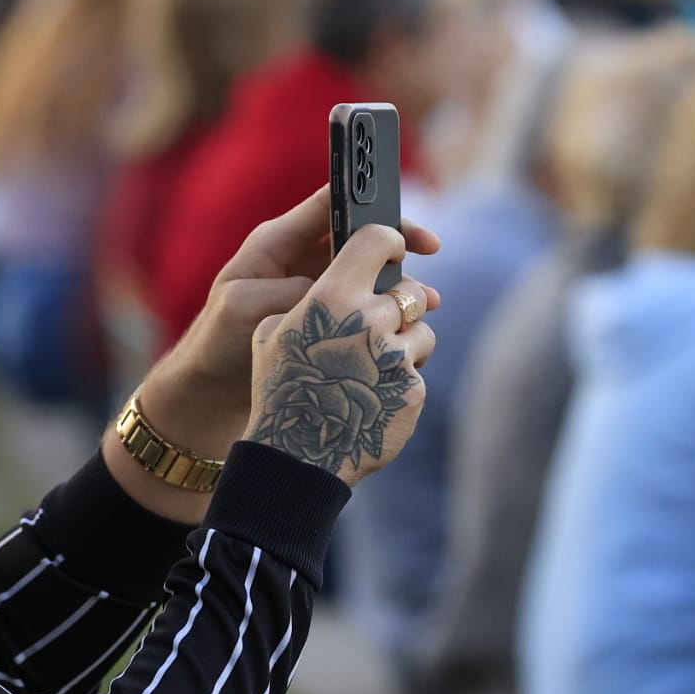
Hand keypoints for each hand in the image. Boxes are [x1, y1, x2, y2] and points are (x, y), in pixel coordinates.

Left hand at [141, 186, 438, 462]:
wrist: (208, 397)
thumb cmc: (216, 345)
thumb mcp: (245, 307)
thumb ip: (292, 289)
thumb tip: (337, 288)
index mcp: (277, 244)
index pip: (332, 204)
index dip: (374, 206)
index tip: (407, 228)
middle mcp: (300, 263)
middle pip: (359, 239)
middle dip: (398, 248)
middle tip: (429, 260)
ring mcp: (314, 294)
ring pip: (368, 277)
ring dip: (399, 288)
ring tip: (425, 307)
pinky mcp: (324, 326)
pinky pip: (365, 312)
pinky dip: (389, 319)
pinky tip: (405, 335)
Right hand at [244, 222, 437, 485]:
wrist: (297, 454)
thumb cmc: (279, 388)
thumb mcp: (272, 332)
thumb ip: (306, 299)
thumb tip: (333, 284)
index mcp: (332, 296)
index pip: (378, 240)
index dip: (389, 239)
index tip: (392, 245)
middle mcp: (370, 320)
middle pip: (409, 289)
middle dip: (399, 301)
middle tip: (379, 319)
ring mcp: (396, 357)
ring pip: (423, 329)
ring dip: (406, 340)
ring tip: (376, 363)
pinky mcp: (414, 391)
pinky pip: (420, 370)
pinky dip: (403, 379)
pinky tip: (377, 394)